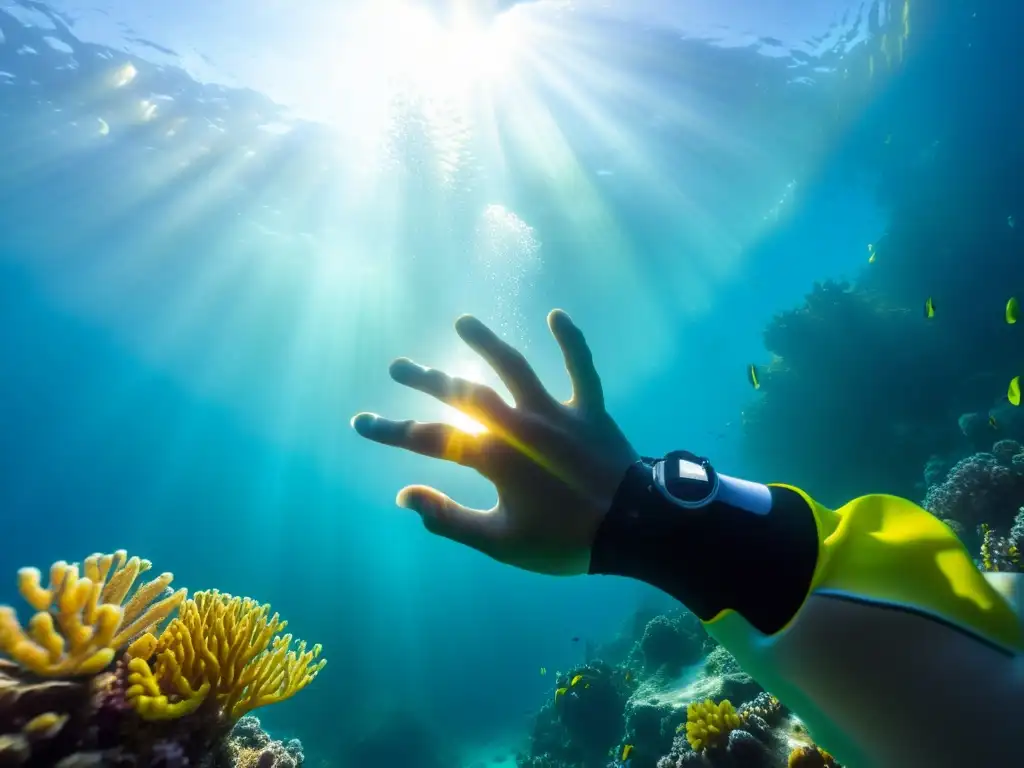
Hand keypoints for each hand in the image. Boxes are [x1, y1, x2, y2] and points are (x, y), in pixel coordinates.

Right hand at [351, 310, 638, 574]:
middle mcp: (520, 425)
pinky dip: (571, 342)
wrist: (633, 529)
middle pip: (464, 395)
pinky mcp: (590, 409)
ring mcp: (556, 413)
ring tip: (464, 322)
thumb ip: (449, 519)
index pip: (429, 439)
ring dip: (488, 344)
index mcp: (495, 457)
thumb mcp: (500, 542)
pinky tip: (557, 315)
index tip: (360, 422)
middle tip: (398, 366)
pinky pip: (581, 369)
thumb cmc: (564, 540)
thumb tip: (404, 496)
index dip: (391, 431)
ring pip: (516, 369)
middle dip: (427, 379)